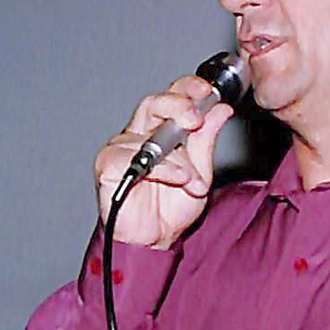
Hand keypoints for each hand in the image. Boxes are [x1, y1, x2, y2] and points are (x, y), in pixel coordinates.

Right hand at [94, 76, 233, 248]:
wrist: (156, 240)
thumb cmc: (172, 207)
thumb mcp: (202, 171)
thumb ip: (207, 139)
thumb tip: (222, 109)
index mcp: (162, 130)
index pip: (172, 96)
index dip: (187, 88)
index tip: (207, 90)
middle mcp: (140, 134)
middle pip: (154, 103)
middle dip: (178, 105)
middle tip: (195, 119)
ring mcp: (121, 148)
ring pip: (150, 137)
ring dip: (180, 160)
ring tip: (192, 181)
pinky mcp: (108, 165)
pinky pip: (134, 158)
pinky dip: (162, 169)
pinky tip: (176, 180)